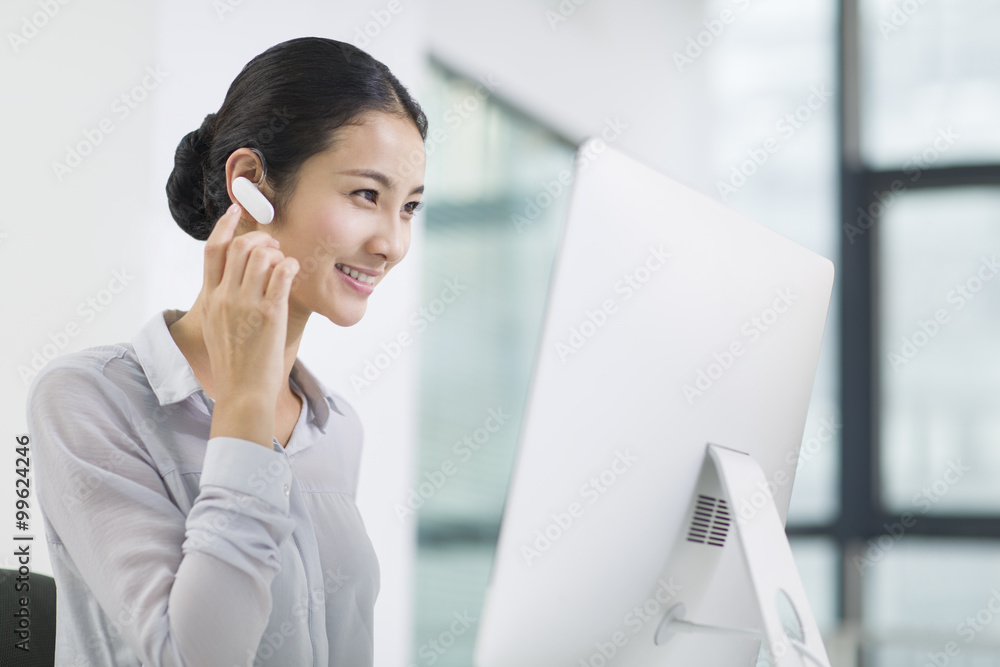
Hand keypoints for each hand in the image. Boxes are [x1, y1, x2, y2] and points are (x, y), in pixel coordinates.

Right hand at [200, 203, 298, 417]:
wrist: (242, 390)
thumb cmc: (234, 361)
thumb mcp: (215, 326)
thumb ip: (219, 299)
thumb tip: (229, 278)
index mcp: (209, 298)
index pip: (213, 250)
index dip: (225, 225)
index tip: (236, 211)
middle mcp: (225, 297)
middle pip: (241, 247)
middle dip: (261, 238)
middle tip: (273, 246)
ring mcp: (246, 304)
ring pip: (262, 256)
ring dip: (278, 252)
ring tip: (284, 262)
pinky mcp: (269, 313)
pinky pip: (282, 274)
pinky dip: (290, 265)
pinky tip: (294, 270)